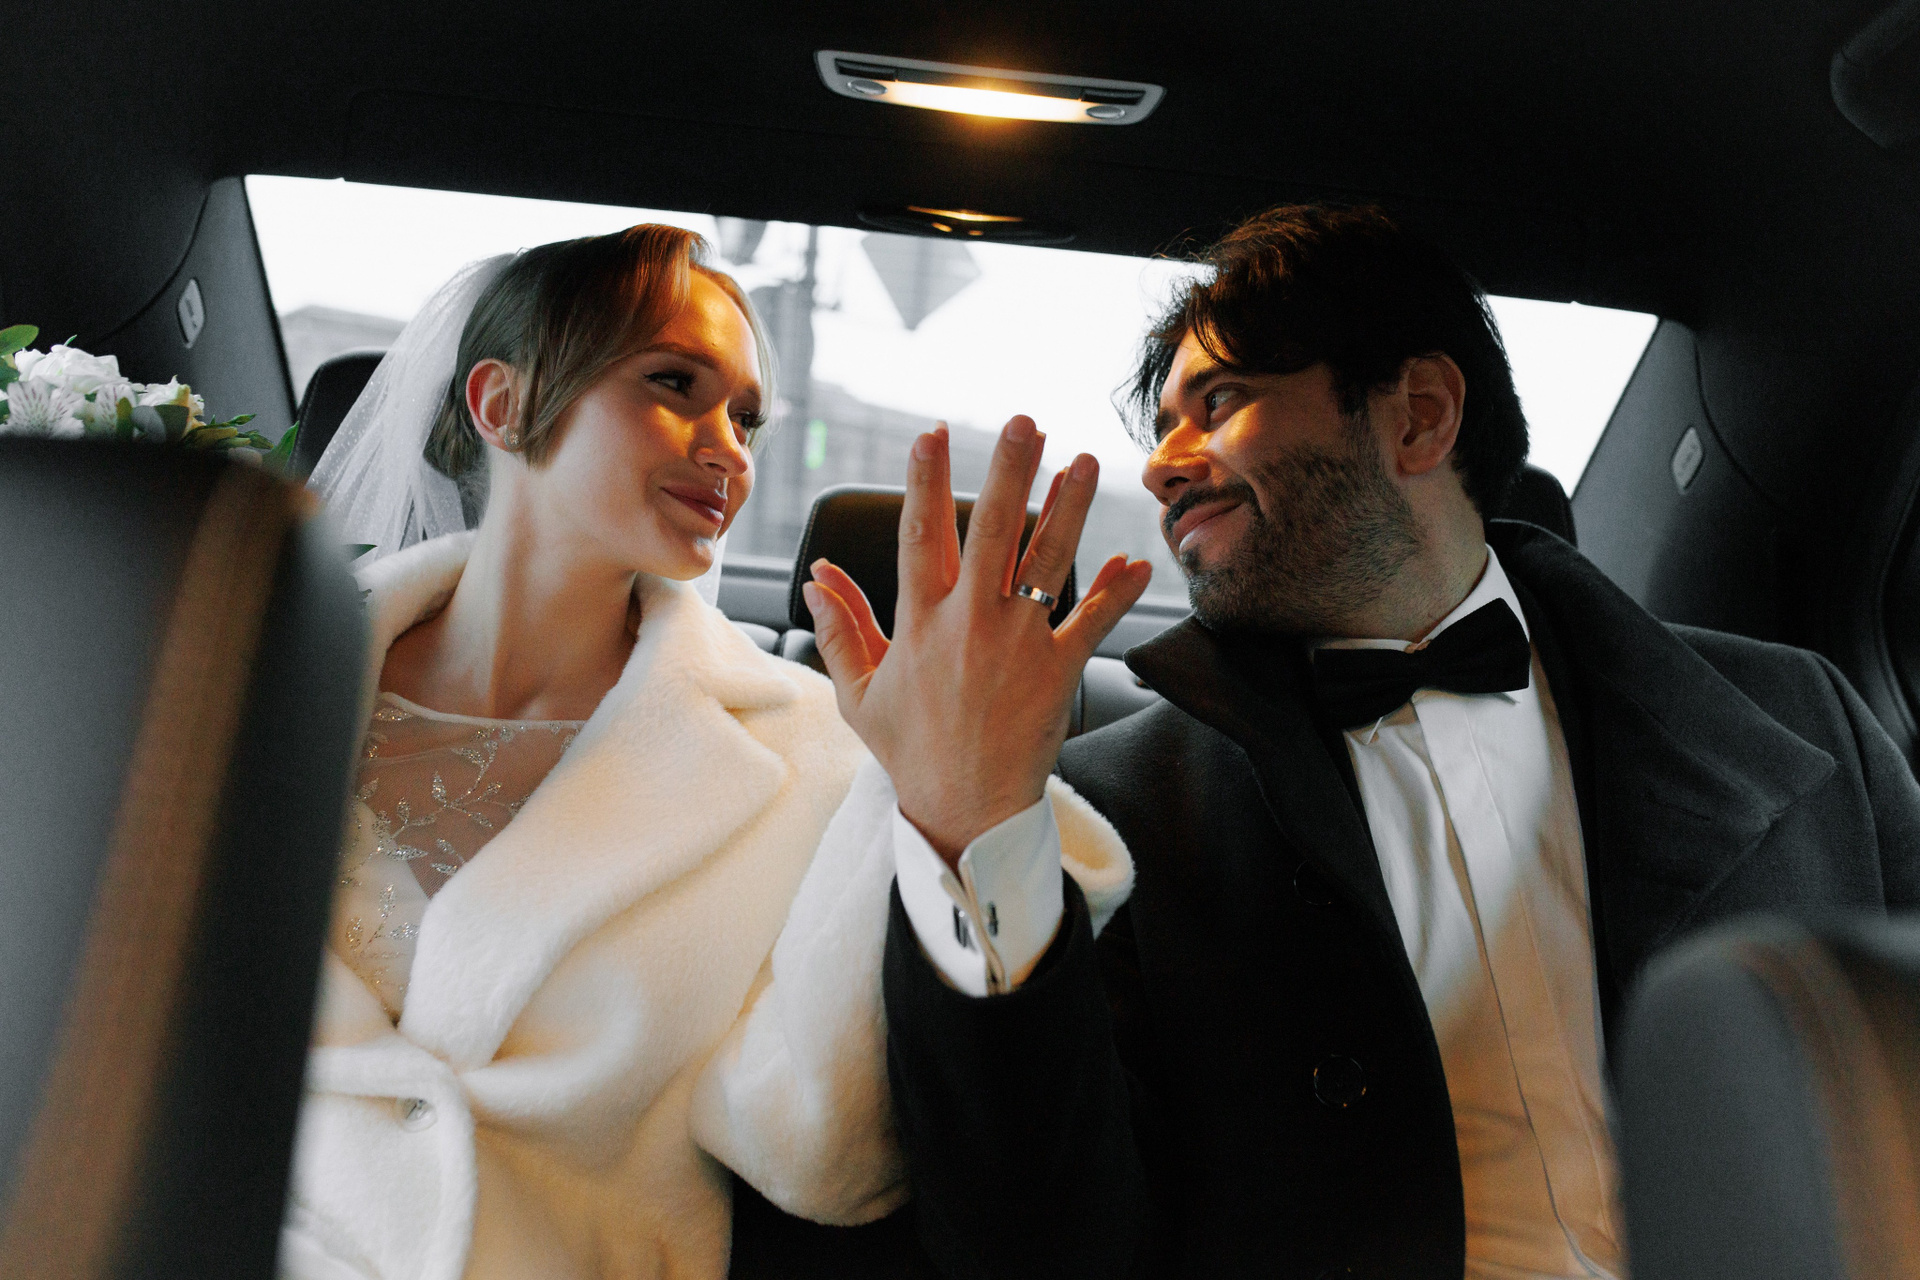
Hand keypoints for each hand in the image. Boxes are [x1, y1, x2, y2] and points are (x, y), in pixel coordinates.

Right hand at [804, 416, 1152, 864]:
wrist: (964, 809)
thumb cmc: (911, 751)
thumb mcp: (859, 692)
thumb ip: (839, 628)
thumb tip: (817, 576)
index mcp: (920, 623)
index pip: (920, 535)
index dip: (926, 480)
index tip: (932, 433)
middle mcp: (971, 624)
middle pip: (993, 530)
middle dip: (1010, 470)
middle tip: (1026, 423)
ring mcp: (1019, 645)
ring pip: (1048, 561)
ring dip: (1070, 508)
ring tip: (1085, 463)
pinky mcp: (1059, 672)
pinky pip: (1095, 622)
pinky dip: (1117, 591)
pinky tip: (1135, 561)